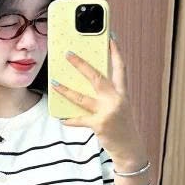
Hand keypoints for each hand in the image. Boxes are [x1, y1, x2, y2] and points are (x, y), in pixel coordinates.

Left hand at [53, 35, 145, 164]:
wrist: (130, 148)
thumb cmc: (122, 125)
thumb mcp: (119, 107)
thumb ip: (106, 95)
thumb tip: (84, 84)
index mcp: (122, 92)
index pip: (120, 67)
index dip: (116, 51)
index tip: (111, 36)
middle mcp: (116, 99)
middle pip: (97, 77)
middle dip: (81, 65)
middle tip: (68, 53)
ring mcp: (108, 112)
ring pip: (82, 97)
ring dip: (66, 90)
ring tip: (54, 83)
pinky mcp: (100, 124)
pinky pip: (80, 120)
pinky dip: (70, 119)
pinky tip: (62, 118)